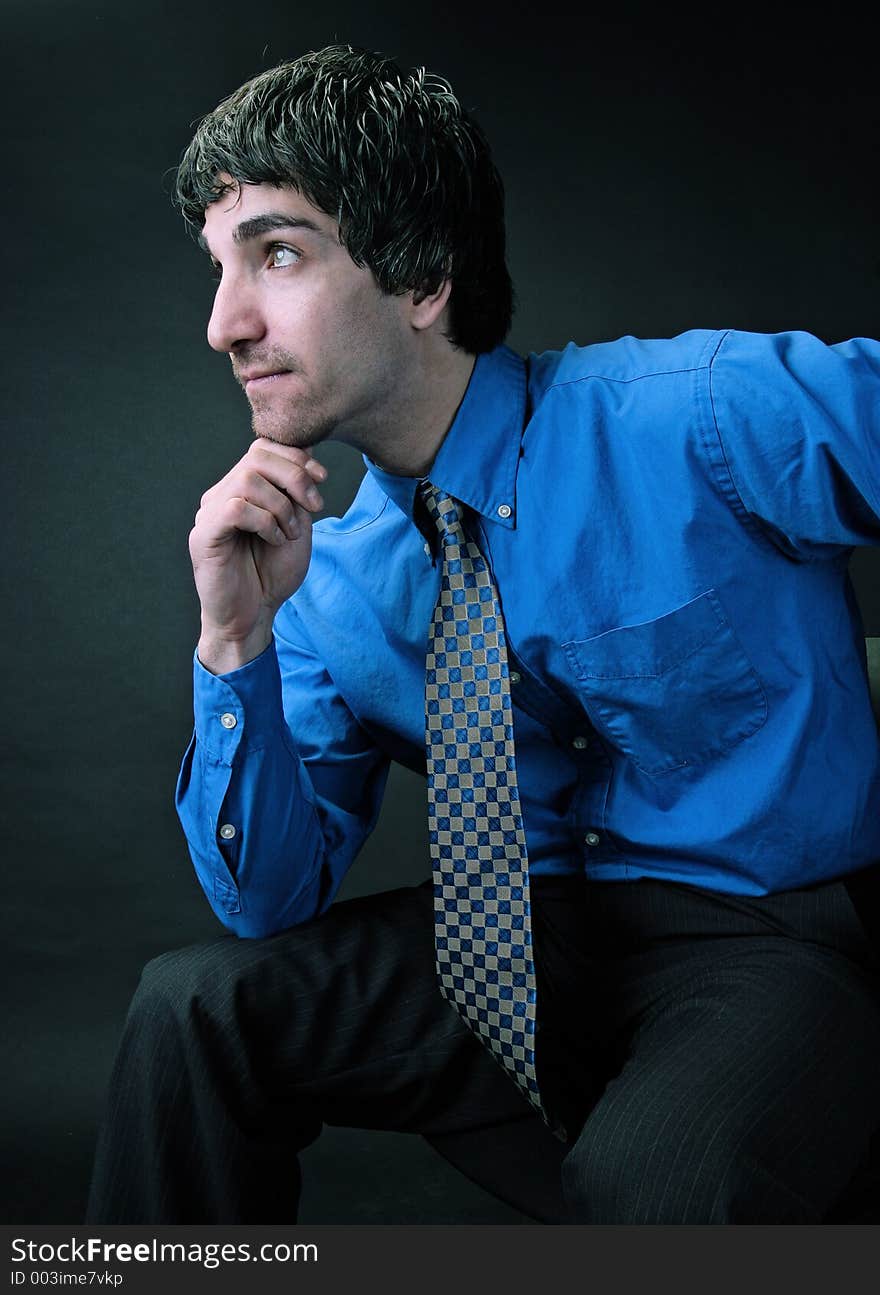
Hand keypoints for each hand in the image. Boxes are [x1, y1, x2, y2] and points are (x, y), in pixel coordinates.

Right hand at [189, 439, 327, 672]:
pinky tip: (274, 540)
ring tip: (289, 533)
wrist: (252, 618)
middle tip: (314, 506)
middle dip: (295, 476)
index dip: (295, 456)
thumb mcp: (296, 527)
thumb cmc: (271, 575)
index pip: (263, 448)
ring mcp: (209, 513)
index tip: (322, 479)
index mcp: (242, 490)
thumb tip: (306, 458)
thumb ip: (297, 494)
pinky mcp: (203, 535)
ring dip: (281, 505)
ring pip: (247, 479)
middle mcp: (222, 495)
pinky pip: (235, 508)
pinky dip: (264, 521)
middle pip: (256, 457)